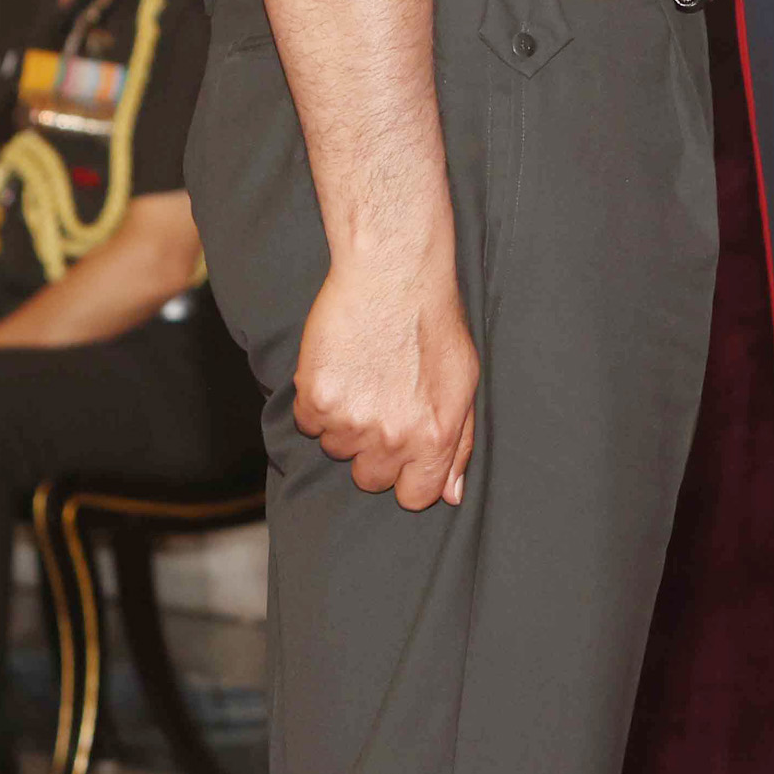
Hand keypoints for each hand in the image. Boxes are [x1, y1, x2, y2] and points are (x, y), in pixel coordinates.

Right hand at [293, 252, 478, 509]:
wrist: (395, 275)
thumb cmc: (434, 324)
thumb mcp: (464, 383)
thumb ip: (460, 444)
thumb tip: (452, 494)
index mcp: (435, 437)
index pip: (415, 498)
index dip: (408, 476)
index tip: (403, 451)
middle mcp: (394, 437)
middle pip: (370, 478)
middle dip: (374, 449)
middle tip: (381, 404)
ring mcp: (352, 420)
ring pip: (336, 448)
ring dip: (344, 422)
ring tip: (364, 376)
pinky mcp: (317, 398)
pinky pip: (308, 422)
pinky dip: (318, 401)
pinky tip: (340, 368)